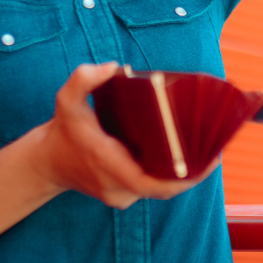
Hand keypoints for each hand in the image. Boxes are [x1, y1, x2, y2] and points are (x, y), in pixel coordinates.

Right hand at [32, 62, 217, 208]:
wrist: (46, 163)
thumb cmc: (63, 130)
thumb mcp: (66, 99)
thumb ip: (84, 78)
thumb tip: (113, 67)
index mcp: (109, 165)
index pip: (155, 184)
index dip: (186, 178)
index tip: (209, 161)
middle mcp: (118, 187)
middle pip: (166, 187)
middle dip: (194, 172)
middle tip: (216, 147)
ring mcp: (121, 195)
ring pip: (161, 188)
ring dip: (184, 173)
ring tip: (207, 148)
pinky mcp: (124, 194)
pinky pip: (153, 186)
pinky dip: (170, 174)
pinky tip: (187, 156)